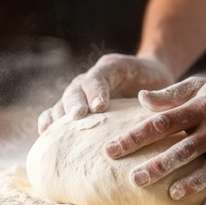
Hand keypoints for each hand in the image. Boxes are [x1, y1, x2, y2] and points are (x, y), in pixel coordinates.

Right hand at [37, 53, 173, 133]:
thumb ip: (158, 95)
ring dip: (58, 115)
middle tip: (79, 116)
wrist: (147, 76)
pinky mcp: (75, 107)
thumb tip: (160, 117)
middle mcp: (90, 79)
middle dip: (75, 102)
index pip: (100, 77)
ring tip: (52, 131)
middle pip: (77, 88)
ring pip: (63, 100)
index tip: (100, 107)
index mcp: (111, 68)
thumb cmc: (156, 83)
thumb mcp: (160, 84)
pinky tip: (45, 136)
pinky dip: (49, 121)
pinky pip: (57, 112)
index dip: (97, 91)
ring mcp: (80, 93)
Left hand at [105, 77, 205, 204]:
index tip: (110, 150)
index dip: (134, 137)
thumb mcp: (200, 86)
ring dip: (190, 182)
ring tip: (171, 194)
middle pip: (181, 149)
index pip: (160, 123)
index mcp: (198, 109)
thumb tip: (140, 97)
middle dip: (157, 166)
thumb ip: (170, 95)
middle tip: (134, 180)